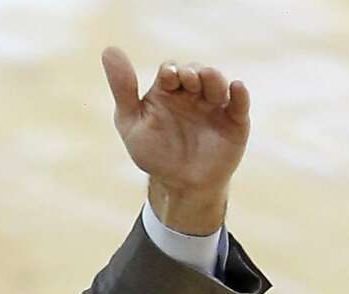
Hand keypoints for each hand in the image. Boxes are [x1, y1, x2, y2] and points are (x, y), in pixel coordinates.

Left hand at [101, 48, 250, 226]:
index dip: (170, 71)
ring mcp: (215, 105)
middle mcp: (193, 93)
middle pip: (195, 72)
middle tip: (188, 80)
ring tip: (207, 81)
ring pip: (217, 83)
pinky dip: (240, 94)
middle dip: (192, 73)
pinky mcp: (234, 121)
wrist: (180, 188)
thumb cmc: (155, 155)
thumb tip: (108, 50)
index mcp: (169, 90)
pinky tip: (236, 88)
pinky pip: (240, 103)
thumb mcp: (131, 124)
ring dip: (213, 79)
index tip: (168, 78)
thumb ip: (123, 89)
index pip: (171, 70)